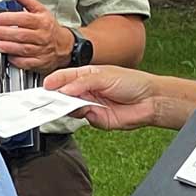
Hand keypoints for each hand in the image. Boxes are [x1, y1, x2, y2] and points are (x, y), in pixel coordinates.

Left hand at [0, 0, 72, 72]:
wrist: (64, 45)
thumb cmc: (50, 27)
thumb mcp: (41, 10)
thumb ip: (27, 0)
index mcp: (42, 22)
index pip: (25, 19)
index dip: (9, 18)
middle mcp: (42, 36)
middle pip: (22, 34)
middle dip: (5, 33)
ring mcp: (41, 50)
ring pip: (23, 49)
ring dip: (8, 47)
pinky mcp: (40, 61)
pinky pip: (27, 62)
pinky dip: (17, 60)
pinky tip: (8, 56)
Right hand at [43, 65, 160, 129]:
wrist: (150, 100)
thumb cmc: (132, 82)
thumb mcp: (105, 76)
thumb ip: (82, 82)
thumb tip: (64, 89)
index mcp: (87, 76)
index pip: (64, 77)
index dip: (54, 81)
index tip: (45, 86)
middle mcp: (87, 91)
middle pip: (64, 94)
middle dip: (55, 96)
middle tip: (47, 98)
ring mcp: (91, 105)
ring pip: (71, 107)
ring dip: (67, 106)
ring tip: (66, 103)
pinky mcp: (96, 119)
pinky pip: (83, 118)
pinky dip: (82, 115)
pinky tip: (87, 110)